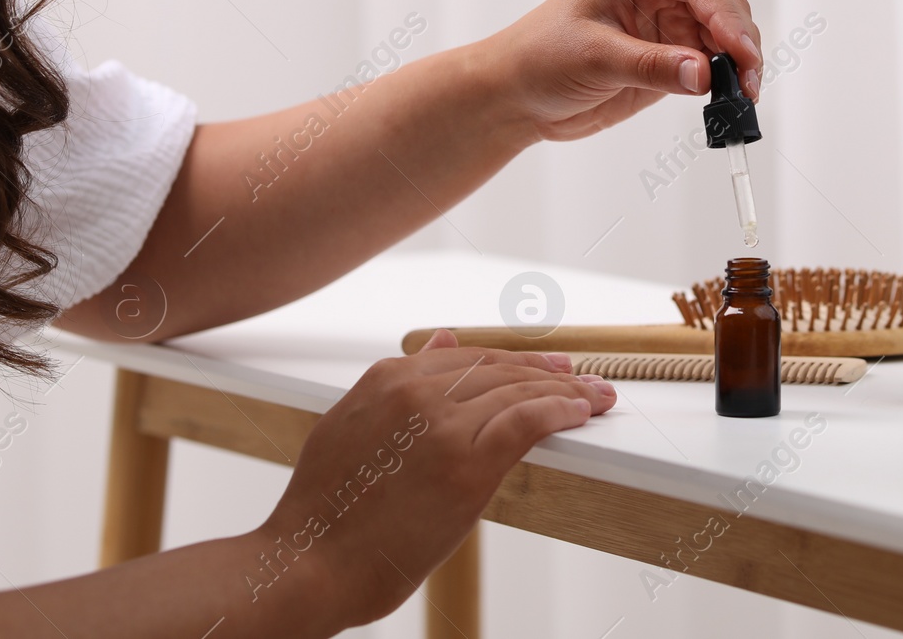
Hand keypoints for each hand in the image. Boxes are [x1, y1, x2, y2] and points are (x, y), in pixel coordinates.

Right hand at [260, 331, 614, 627]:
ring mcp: (443, 424)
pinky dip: (561, 411)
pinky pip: (528, 420)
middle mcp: (415, 390)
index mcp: (387, 378)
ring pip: (518, 390)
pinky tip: (581, 413)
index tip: (545, 365)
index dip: (513, 359)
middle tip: (581, 377)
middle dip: (547, 371)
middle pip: (498, 368)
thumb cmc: (326, 511)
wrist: (306, 565)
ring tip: (597, 396)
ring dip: (566, 390)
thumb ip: (398, 384)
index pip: (467, 356)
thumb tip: (443, 337)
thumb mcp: (351, 426)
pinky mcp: (467, 462)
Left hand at [485, 0, 763, 140]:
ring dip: (740, 63)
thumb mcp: (594, 58)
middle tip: (748, 81)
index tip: (741, 52)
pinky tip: (732, 98)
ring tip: (743, 95)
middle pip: (723, 4)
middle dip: (740, 41)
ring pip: (727, 34)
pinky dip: (728, 79)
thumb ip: (652, 66)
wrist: (519, 94)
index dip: (725, 16)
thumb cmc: (539, 58)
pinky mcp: (675, 52)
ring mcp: (671, 18)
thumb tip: (705, 74)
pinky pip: (715, 62)